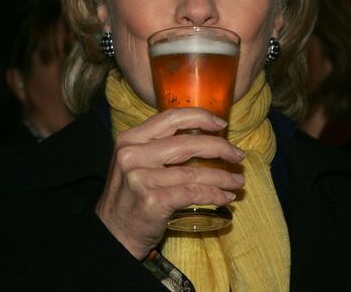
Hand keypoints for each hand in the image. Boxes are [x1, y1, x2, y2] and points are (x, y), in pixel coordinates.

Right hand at [95, 108, 244, 258]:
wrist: (112, 234)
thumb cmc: (130, 197)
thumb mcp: (135, 163)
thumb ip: (158, 147)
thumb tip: (203, 136)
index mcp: (129, 139)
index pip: (170, 119)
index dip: (200, 117)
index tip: (221, 124)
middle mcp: (132, 155)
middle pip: (187, 144)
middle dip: (220, 148)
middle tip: (238, 155)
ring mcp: (141, 179)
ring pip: (194, 173)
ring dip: (222, 177)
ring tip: (237, 181)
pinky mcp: (152, 202)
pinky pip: (193, 193)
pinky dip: (214, 195)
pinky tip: (225, 197)